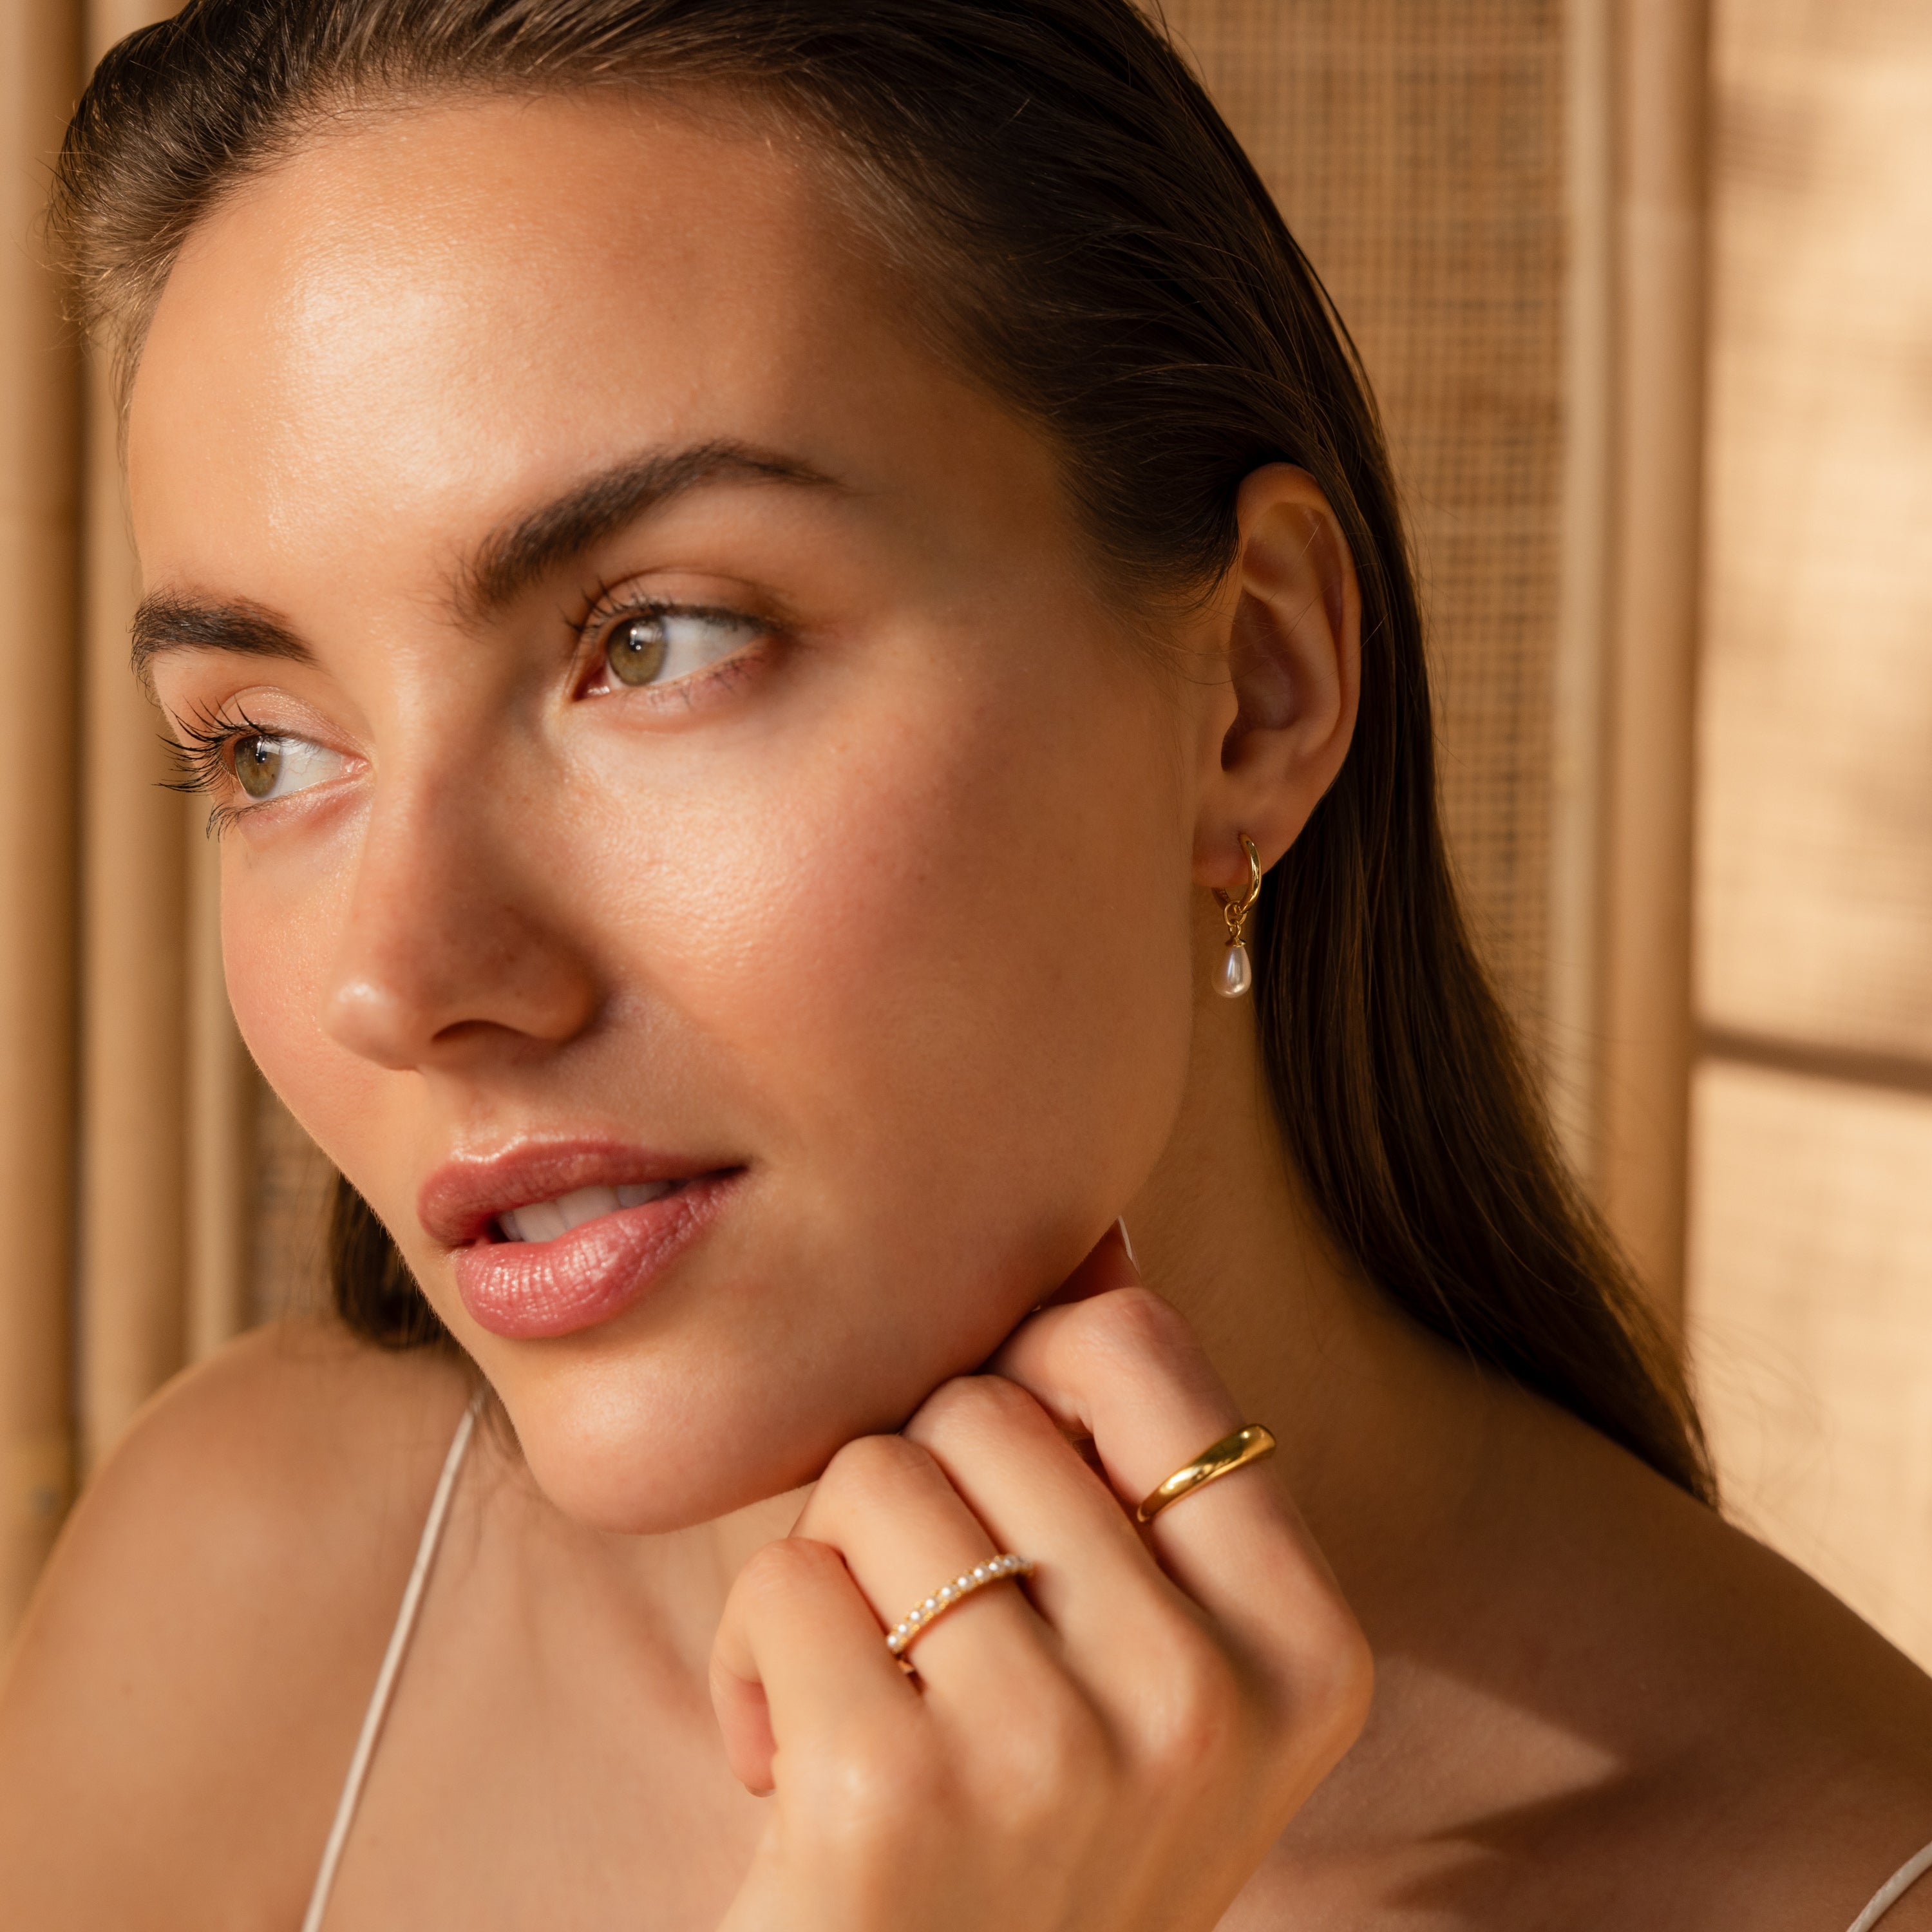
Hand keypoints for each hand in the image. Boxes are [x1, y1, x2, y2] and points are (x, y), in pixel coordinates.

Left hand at [708, 1227, 1372, 1931]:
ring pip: (872, 1476)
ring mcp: (1063, 1757)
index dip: (1025, 1380)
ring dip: (831, 1576)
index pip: (1132, 1344)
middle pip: (979, 1404)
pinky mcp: (896, 1800)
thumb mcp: (1139, 1654)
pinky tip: (798, 1777)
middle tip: (931, 1643)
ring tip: (872, 1705)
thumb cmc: (1023, 1815)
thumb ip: (1134, 1456)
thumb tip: (1103, 1235)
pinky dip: (753, 1662)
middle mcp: (1210, 1701)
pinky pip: (782, 1581)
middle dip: (916, 1495)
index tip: (1009, 1505)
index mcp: (1303, 1644)